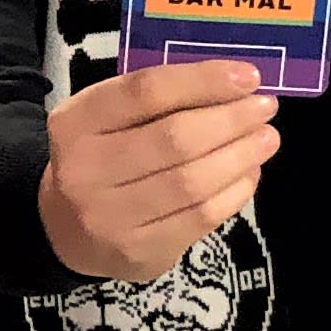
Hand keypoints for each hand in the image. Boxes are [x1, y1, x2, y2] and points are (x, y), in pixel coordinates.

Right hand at [41, 59, 278, 281]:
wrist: (64, 228)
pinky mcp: (140, 253)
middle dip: (231, 120)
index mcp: (76, 123)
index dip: (203, 81)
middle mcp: (86, 171)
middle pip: (175, 139)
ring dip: (240, 157)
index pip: (146, 92)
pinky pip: (200, 219)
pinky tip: (249, 173)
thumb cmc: (100, 157)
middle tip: (265, 108)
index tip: (248, 77)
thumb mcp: (109, 117)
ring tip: (266, 138)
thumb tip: (234, 87)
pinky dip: (234, 192)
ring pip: (192, 183)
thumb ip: (158, 99)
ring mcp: (111, 219)